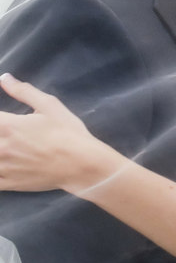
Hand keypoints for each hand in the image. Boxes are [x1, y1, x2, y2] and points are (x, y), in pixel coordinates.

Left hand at [0, 74, 100, 192]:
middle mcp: (1, 147)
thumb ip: (23, 91)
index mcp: (8, 125)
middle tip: (8, 132)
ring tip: (6, 146)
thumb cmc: (67, 132)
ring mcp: (3, 168)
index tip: (3, 119)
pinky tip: (3, 163)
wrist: (81, 164)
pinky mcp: (9, 183)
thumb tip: (4, 78)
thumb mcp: (49, 105)